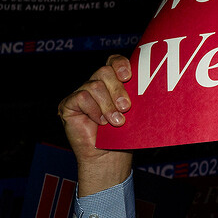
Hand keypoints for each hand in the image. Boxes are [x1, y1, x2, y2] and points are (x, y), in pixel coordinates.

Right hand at [57, 55, 134, 190]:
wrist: (108, 157)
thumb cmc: (123, 134)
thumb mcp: (133, 112)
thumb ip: (134, 95)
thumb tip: (149, 82)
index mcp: (112, 83)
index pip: (114, 61)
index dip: (120, 64)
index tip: (129, 76)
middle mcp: (95, 84)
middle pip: (105, 72)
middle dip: (118, 90)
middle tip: (126, 108)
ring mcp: (81, 93)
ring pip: (94, 85)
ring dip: (108, 105)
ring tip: (115, 122)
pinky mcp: (68, 104)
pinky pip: (82, 97)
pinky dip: (94, 110)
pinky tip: (100, 122)